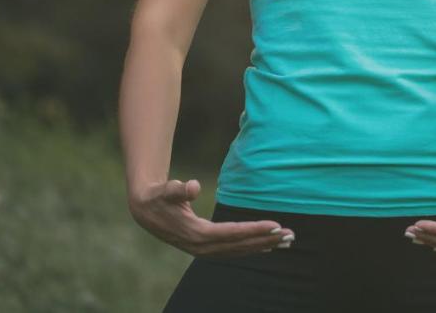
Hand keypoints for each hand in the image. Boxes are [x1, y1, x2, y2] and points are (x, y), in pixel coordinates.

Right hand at [128, 178, 294, 257]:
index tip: (275, 225)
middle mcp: (202, 246)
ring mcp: (204, 250)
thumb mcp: (165, 190)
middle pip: (239, 245)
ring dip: (263, 246)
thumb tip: (192, 186)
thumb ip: (178, 189)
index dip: (254, 230)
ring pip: (239, 250)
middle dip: (265, 240)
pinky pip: (234, 250)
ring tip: (287, 241)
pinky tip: (268, 246)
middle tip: (290, 235)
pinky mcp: (206, 247)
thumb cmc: (157, 197)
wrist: (145, 210)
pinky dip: (252, 248)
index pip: (231, 234)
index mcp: (195, 233)